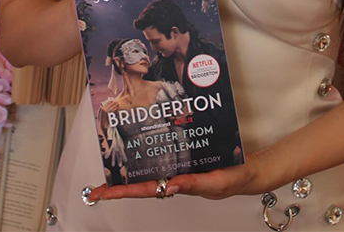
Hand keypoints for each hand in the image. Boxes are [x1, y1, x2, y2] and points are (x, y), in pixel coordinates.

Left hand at [86, 151, 269, 202]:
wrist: (249, 170)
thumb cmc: (234, 178)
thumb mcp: (216, 182)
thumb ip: (193, 185)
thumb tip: (168, 186)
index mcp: (178, 186)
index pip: (144, 190)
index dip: (122, 192)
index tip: (102, 194)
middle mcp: (173, 178)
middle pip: (139, 185)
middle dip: (117, 188)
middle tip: (94, 190)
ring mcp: (176, 169)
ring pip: (147, 172)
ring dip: (128, 172)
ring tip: (107, 173)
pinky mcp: (183, 159)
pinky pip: (161, 158)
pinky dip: (147, 155)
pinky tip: (137, 149)